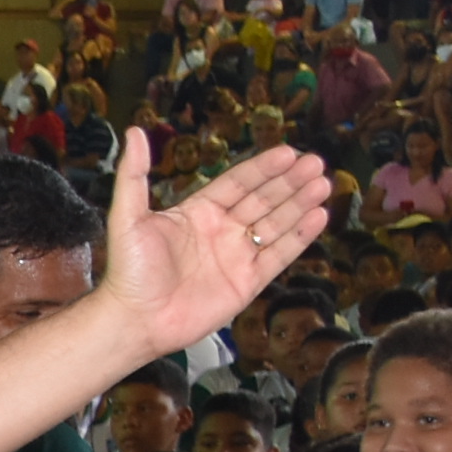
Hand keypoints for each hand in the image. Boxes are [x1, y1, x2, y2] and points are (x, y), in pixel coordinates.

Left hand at [101, 127, 328, 356]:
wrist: (136, 320)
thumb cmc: (128, 270)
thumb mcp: (128, 216)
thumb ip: (134, 174)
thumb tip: (135, 131)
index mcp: (198, 212)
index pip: (238, 183)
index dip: (263, 168)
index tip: (288, 152)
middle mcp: (221, 231)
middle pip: (263, 200)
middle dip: (290, 182)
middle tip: (315, 163)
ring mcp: (236, 256)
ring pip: (276, 224)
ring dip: (300, 204)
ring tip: (323, 184)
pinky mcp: (247, 282)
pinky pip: (279, 255)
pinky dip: (300, 237)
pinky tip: (318, 217)